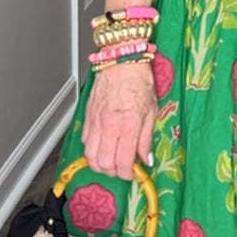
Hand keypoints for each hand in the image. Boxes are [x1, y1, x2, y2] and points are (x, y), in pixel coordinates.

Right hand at [82, 61, 156, 180]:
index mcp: (127, 125)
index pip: (122, 162)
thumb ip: (146, 139)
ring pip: (90, 156)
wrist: (121, 62)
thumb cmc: (139, 82)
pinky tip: (103, 147)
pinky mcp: (88, 117)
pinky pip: (85, 142)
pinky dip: (92, 150)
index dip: (127, 174)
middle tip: (122, 169)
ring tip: (111, 162)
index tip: (132, 173)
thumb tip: (146, 158)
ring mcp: (95, 122)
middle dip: (113, 172)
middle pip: (103, 163)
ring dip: (100, 164)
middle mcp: (109, 126)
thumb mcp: (152, 112)